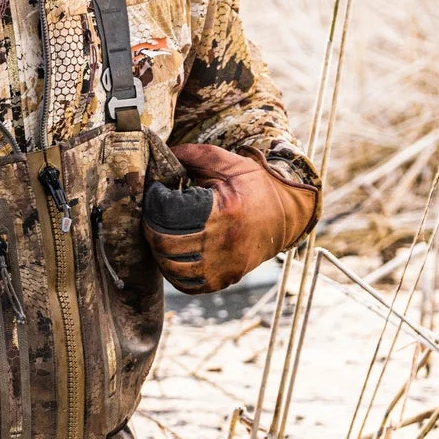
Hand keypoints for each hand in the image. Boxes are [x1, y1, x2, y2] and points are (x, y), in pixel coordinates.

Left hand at [142, 144, 317, 292]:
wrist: (287, 216)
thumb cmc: (255, 187)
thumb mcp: (230, 163)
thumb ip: (193, 154)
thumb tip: (161, 155)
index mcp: (224, 211)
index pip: (169, 213)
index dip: (155, 200)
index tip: (157, 190)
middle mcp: (223, 243)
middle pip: (164, 241)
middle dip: (152, 223)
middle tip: (155, 211)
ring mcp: (224, 267)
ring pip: (170, 265)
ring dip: (158, 247)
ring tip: (164, 229)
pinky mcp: (223, 280)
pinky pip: (185, 283)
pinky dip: (171, 269)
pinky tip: (175, 250)